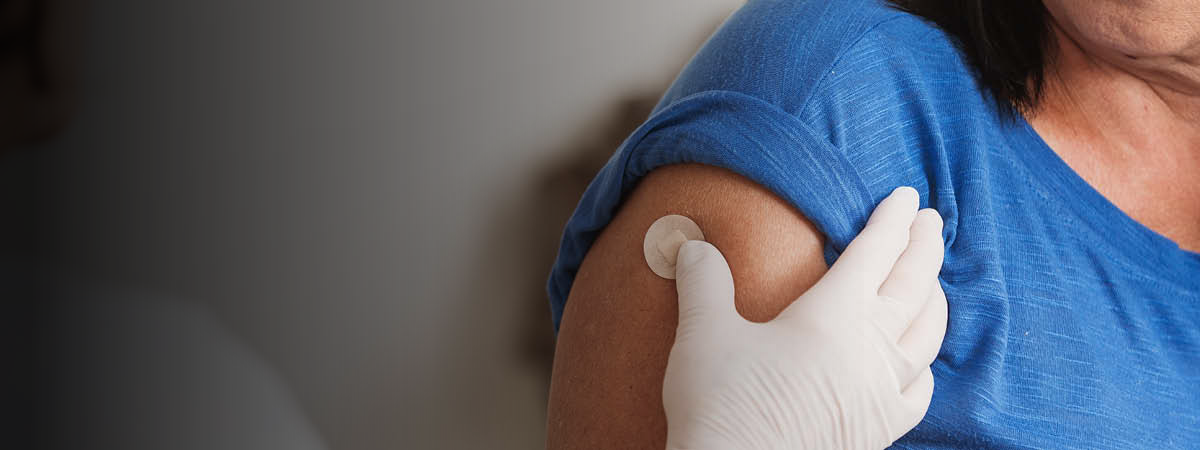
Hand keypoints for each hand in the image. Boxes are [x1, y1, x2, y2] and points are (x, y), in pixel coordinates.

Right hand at [662, 187, 946, 449]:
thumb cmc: (723, 404)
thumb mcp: (703, 332)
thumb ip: (704, 282)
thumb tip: (691, 246)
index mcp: (834, 314)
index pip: (875, 252)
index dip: (892, 220)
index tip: (907, 197)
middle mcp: (871, 350)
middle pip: (914, 285)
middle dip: (924, 247)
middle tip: (932, 221)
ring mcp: (881, 393)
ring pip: (928, 335)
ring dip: (935, 298)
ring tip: (933, 281)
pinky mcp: (879, 430)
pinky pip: (920, 391)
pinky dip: (926, 366)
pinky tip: (919, 363)